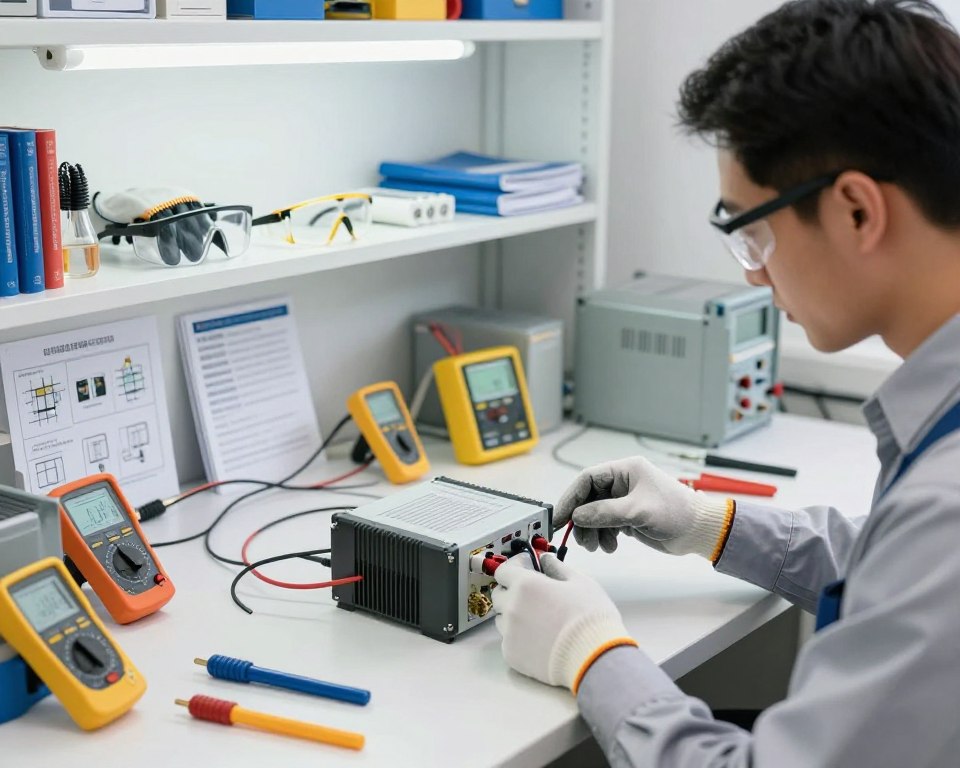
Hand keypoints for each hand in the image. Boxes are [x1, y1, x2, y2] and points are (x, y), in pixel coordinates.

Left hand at [491, 553, 635, 691]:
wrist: (593, 658)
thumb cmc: (589, 617)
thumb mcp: (580, 582)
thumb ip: (558, 567)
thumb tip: (545, 560)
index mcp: (525, 585)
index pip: (503, 571)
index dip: (514, 569)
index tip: (525, 571)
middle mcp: (512, 607)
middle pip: (498, 595)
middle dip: (511, 592)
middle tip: (533, 597)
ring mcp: (509, 633)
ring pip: (502, 619)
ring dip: (514, 616)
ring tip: (539, 621)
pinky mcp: (511, 655)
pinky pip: (508, 640)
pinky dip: (519, 638)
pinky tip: (540, 640)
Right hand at [554, 456, 731, 557]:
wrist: (700, 531)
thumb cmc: (676, 513)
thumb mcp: (638, 511)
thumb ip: (605, 513)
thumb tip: (578, 516)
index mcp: (625, 470)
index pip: (587, 479)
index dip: (571, 497)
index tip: (559, 517)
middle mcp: (622, 483)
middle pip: (588, 499)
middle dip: (582, 520)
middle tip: (581, 539)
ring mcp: (624, 501)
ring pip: (594, 514)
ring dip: (592, 532)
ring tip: (598, 547)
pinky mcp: (628, 517)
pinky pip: (605, 525)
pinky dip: (603, 537)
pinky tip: (610, 546)